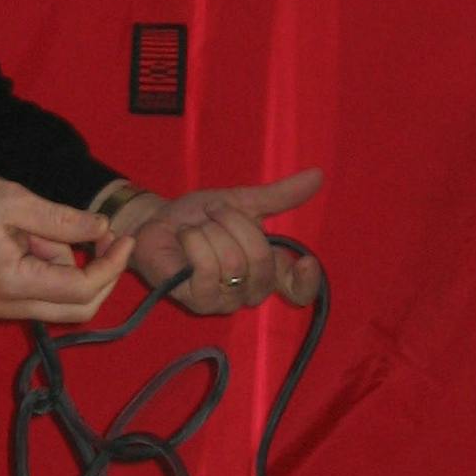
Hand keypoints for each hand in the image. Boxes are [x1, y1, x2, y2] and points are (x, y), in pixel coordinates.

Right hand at [0, 167, 133, 322]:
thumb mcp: (13, 200)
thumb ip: (61, 219)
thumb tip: (103, 229)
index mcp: (14, 284)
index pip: (82, 290)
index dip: (111, 266)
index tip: (125, 236)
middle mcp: (11, 307)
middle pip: (79, 309)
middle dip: (102, 274)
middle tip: (106, 236)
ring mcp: (2, 307)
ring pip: (61, 300)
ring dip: (71, 266)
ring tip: (44, 224)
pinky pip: (41, 292)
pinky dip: (52, 268)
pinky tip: (36, 236)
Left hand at [107, 168, 322, 312]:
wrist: (158, 219)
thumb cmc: (199, 216)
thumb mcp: (242, 200)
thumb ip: (280, 196)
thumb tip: (318, 174)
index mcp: (267, 270)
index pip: (298, 289)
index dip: (307, 281)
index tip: (305, 261)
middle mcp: (250, 291)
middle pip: (261, 261)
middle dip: (235, 224)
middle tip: (215, 212)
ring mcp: (224, 300)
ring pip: (232, 263)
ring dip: (210, 231)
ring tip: (196, 227)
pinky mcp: (197, 301)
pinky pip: (206, 270)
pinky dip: (194, 241)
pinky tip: (185, 237)